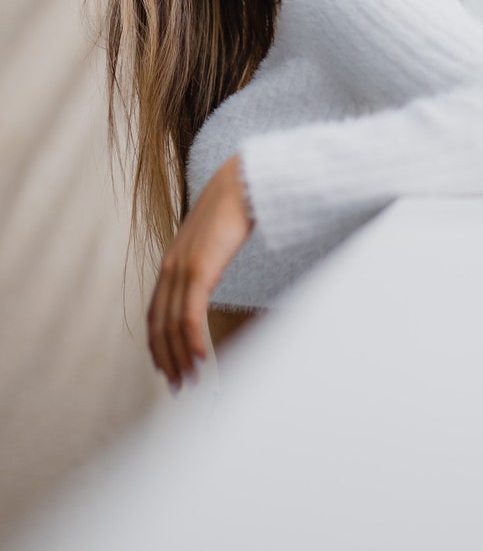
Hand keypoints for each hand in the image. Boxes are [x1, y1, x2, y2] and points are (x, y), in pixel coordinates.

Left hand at [147, 155, 252, 389]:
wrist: (242, 181)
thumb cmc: (234, 208)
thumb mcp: (213, 240)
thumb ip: (206, 259)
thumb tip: (211, 276)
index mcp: (172, 261)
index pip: (155, 313)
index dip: (158, 344)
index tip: (167, 368)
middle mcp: (171, 266)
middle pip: (160, 324)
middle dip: (166, 359)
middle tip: (178, 386)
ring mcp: (183, 267)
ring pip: (173, 324)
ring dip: (180, 357)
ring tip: (192, 380)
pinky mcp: (200, 267)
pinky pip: (191, 313)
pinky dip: (192, 339)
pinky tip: (202, 357)